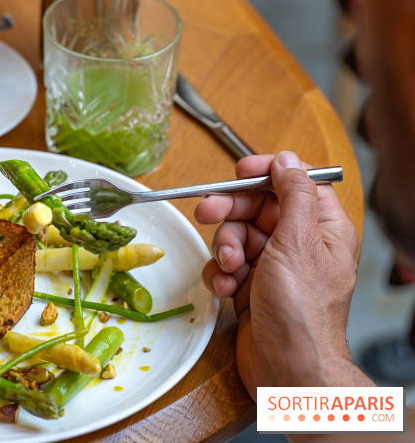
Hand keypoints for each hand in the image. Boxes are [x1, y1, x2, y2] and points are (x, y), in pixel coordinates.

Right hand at [197, 152, 367, 396]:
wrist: (288, 368)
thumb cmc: (302, 311)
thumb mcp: (298, 241)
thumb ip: (293, 194)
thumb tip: (288, 161)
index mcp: (322, 228)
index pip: (294, 184)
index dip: (266, 173)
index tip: (240, 172)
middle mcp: (299, 245)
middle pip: (257, 208)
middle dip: (231, 212)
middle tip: (207, 211)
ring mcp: (273, 267)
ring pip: (236, 236)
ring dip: (224, 249)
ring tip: (228, 267)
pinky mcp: (250, 287)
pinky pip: (226, 265)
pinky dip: (219, 273)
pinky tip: (224, 287)